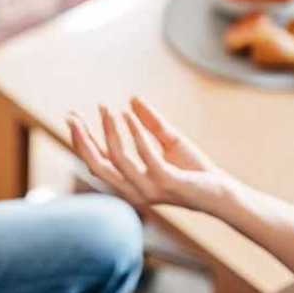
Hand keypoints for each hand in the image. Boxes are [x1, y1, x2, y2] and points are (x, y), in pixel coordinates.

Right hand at [65, 97, 234, 213]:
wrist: (222, 193)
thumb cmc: (195, 171)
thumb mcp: (169, 141)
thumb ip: (150, 123)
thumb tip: (132, 99)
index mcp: (130, 183)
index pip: (97, 162)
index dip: (82, 141)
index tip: (72, 118)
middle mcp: (133, 190)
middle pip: (97, 165)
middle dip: (82, 140)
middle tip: (71, 116)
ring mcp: (149, 188)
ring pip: (118, 159)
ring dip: (109, 132)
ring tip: (105, 109)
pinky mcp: (166, 182)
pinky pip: (145, 155)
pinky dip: (134, 133)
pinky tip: (127, 114)